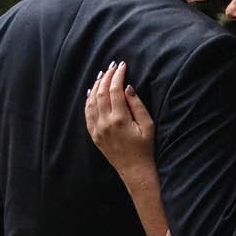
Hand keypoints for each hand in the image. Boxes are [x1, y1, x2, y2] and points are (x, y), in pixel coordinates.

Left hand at [84, 61, 155, 177]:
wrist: (134, 170)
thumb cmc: (145, 148)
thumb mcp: (148, 125)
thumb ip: (137, 105)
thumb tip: (127, 87)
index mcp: (120, 119)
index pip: (115, 90)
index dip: (118, 75)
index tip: (122, 65)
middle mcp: (105, 123)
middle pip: (101, 92)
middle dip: (106, 76)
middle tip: (113, 66)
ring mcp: (97, 130)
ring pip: (91, 101)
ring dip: (96, 86)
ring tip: (103, 74)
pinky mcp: (94, 135)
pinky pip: (87, 113)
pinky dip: (88, 100)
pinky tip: (92, 91)